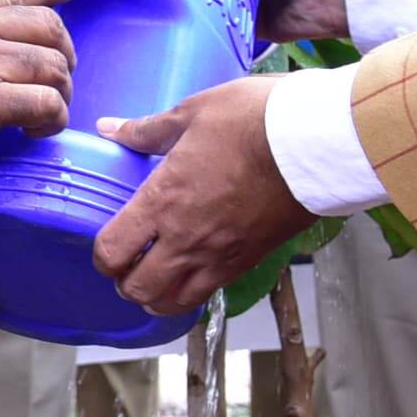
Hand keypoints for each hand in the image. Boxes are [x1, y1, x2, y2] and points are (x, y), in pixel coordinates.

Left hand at [92, 76, 306, 312]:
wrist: (315, 142)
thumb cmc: (254, 120)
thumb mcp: (192, 112)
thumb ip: (146, 129)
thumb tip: (109, 128)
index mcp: (163, 200)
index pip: (112, 251)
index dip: (101, 255)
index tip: (107, 242)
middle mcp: (185, 238)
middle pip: (136, 289)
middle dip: (124, 280)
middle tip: (129, 261)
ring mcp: (218, 256)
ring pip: (170, 303)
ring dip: (155, 295)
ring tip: (156, 274)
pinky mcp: (247, 262)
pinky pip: (207, 295)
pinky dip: (188, 295)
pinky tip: (190, 273)